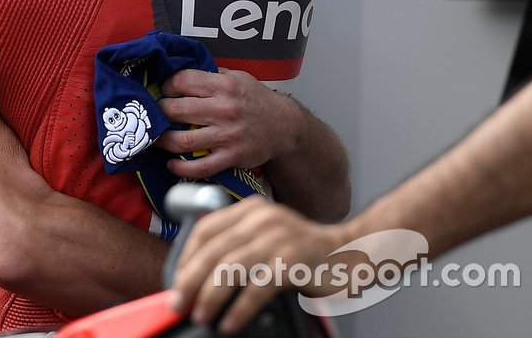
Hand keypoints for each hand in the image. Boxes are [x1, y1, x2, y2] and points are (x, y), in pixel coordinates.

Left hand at [155, 67, 300, 177]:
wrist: (285, 127)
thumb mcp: (237, 77)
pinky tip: (172, 164)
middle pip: (177, 110)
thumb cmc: (256, 100)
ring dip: (163, 141)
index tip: (164, 92)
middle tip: (155, 115)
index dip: (167, 86)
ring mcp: (228, 135)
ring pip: (184, 140)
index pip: (182, 81)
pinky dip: (182, 168)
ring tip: (156, 139)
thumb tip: (180, 71)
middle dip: (159, 113)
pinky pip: (201, 167)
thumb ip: (211, 74)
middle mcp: (225, 109)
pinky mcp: (232, 157)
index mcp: (224, 86)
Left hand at [171, 196, 347, 332]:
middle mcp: (260, 219)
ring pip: (229, 268)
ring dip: (210, 295)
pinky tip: (230, 322)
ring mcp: (276, 239)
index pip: (205, 229)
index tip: (176, 278)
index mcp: (250, 210)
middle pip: (212, 250)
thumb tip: (198, 274)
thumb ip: (239, 243)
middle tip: (178, 301)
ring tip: (200, 314)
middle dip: (190, 279)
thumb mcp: (268, 235)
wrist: (355, 252)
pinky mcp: (291, 262)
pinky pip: (256, 288)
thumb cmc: (307, 251)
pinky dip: (239, 308)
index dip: (186, 256)